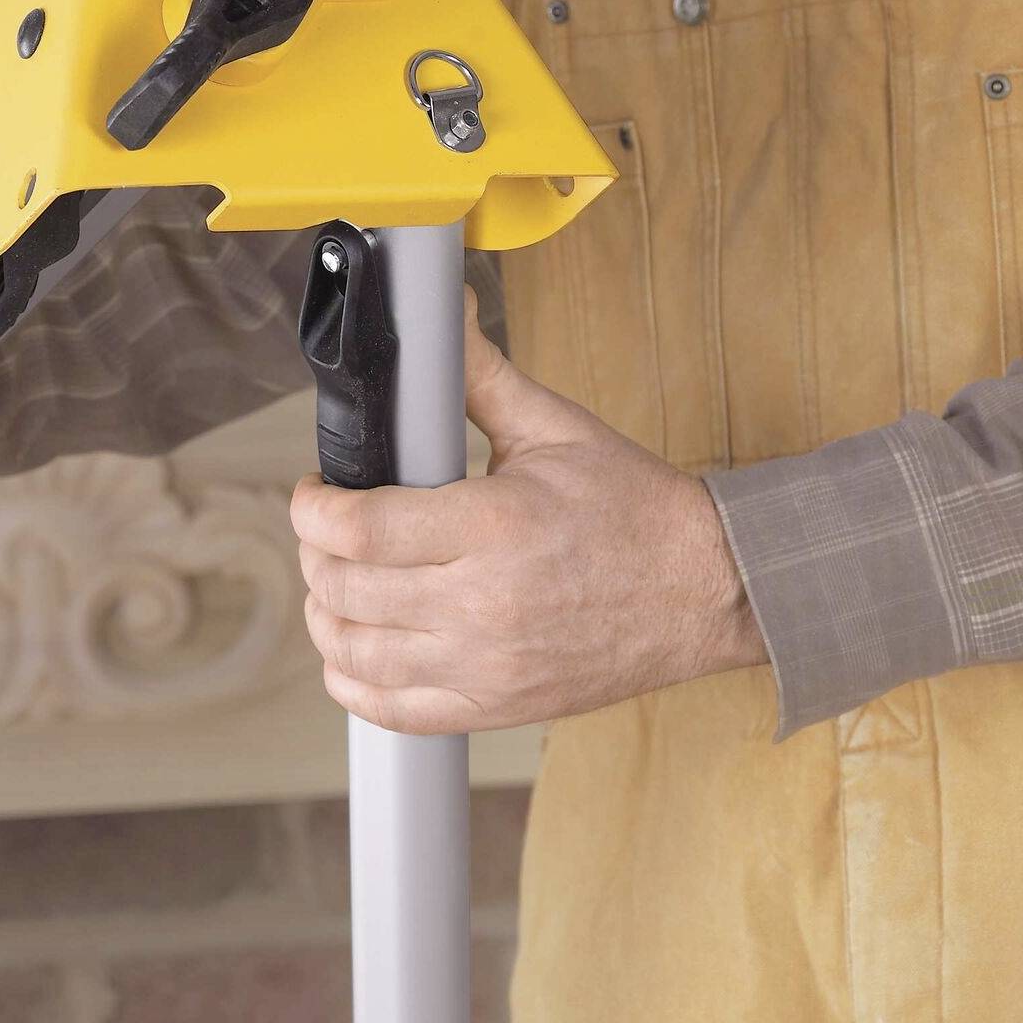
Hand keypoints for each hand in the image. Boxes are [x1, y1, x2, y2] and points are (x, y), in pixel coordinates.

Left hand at [292, 288, 763, 734]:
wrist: (710, 590)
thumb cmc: (635, 507)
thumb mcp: (555, 427)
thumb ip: (480, 376)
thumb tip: (444, 311)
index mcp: (494, 526)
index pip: (360, 528)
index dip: (312, 508)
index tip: (313, 491)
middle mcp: (484, 604)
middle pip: (346, 589)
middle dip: (315, 551)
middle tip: (326, 527)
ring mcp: (489, 665)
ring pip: (355, 653)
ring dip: (325, 614)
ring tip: (337, 579)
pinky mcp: (497, 706)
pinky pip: (392, 711)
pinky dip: (353, 682)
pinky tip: (354, 648)